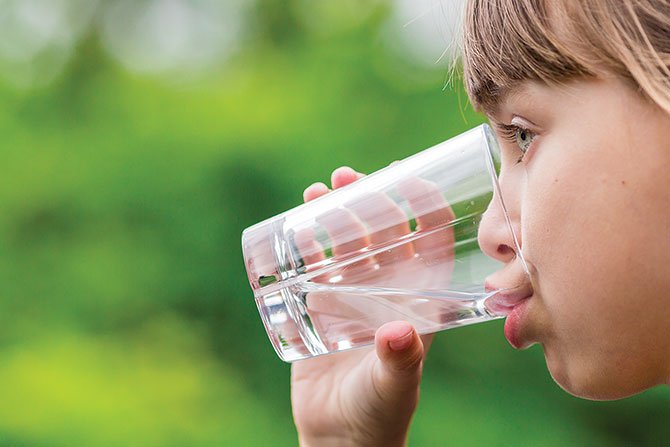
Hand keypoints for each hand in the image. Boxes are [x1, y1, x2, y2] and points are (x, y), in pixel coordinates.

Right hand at [291, 166, 454, 445]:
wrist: (339, 436)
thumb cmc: (379, 412)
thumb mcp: (393, 385)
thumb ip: (399, 361)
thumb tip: (398, 333)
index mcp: (416, 300)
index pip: (428, 243)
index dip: (422, 208)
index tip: (407, 176)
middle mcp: (387, 292)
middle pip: (382, 233)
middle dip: (368, 200)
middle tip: (346, 177)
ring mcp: (352, 297)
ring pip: (347, 242)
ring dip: (334, 213)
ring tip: (318, 189)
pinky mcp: (321, 307)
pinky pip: (314, 264)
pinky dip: (306, 241)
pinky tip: (294, 224)